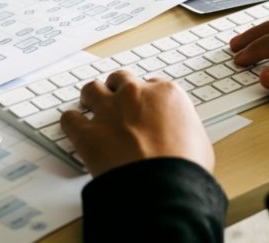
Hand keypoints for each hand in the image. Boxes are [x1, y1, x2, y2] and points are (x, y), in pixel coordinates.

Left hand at [60, 70, 213, 177]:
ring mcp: (109, 111)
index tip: (143, 108)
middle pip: (120, 79)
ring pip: (92, 89)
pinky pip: (70, 118)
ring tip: (90, 107)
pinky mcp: (88, 133)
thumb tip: (181, 137)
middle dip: (117, 90)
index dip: (146, 97)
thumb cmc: (186, 170)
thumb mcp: (199, 142)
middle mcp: (136, 95)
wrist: (164, 189)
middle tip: (116, 104)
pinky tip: (75, 129)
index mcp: (166, 94)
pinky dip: (71, 123)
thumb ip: (184, 128)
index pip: (151, 84)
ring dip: (91, 98)